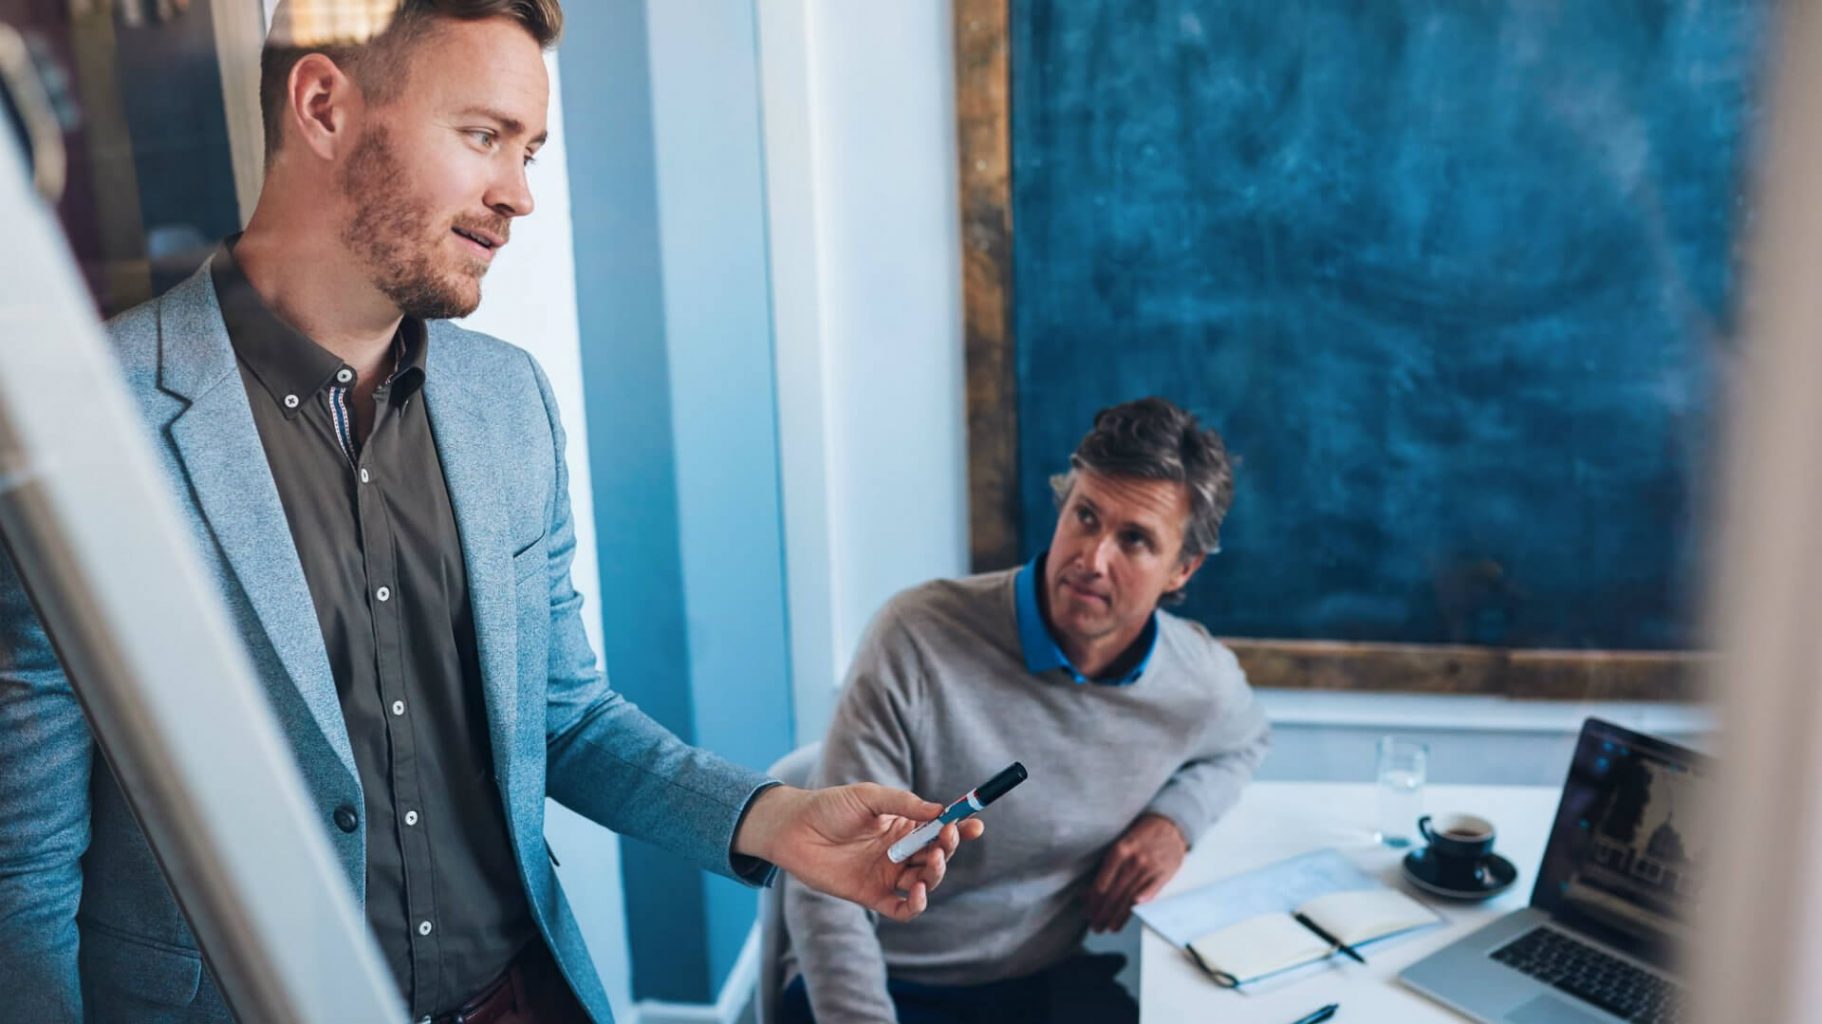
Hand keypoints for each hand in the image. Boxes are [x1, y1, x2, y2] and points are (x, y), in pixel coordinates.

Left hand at [735, 784, 985, 921]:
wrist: (793, 829)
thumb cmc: (829, 807)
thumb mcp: (869, 797)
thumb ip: (905, 804)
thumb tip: (941, 810)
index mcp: (903, 826)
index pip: (940, 829)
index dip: (960, 828)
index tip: (976, 824)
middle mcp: (899, 852)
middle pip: (937, 857)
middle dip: (948, 849)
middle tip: (946, 840)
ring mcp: (887, 874)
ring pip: (924, 882)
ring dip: (935, 875)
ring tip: (931, 863)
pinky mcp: (871, 895)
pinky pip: (901, 908)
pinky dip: (914, 905)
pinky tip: (918, 894)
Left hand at [1085, 813, 1187, 931]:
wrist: (1169, 825)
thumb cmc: (1140, 836)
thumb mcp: (1119, 844)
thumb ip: (1106, 867)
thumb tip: (1087, 893)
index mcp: (1119, 851)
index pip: (1102, 884)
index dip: (1093, 903)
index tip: (1088, 913)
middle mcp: (1133, 861)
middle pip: (1114, 895)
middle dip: (1103, 914)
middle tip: (1096, 927)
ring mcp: (1149, 868)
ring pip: (1130, 898)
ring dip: (1119, 916)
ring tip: (1110, 928)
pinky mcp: (1163, 874)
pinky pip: (1151, 892)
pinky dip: (1141, 903)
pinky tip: (1134, 914)